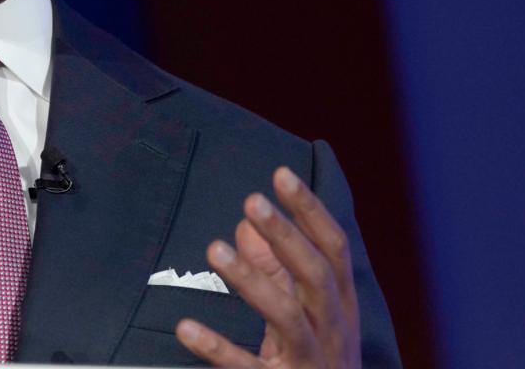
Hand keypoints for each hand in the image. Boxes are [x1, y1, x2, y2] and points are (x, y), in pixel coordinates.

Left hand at [175, 167, 359, 367]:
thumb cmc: (313, 363)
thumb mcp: (305, 317)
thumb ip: (277, 271)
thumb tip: (245, 226)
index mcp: (339, 308)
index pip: (334, 249)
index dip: (311, 211)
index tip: (281, 174)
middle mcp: (333, 333)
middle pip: (318, 277)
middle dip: (287, 236)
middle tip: (252, 200)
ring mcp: (310, 364)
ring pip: (289, 317)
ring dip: (252, 281)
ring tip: (214, 249)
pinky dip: (218, 349)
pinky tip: (185, 328)